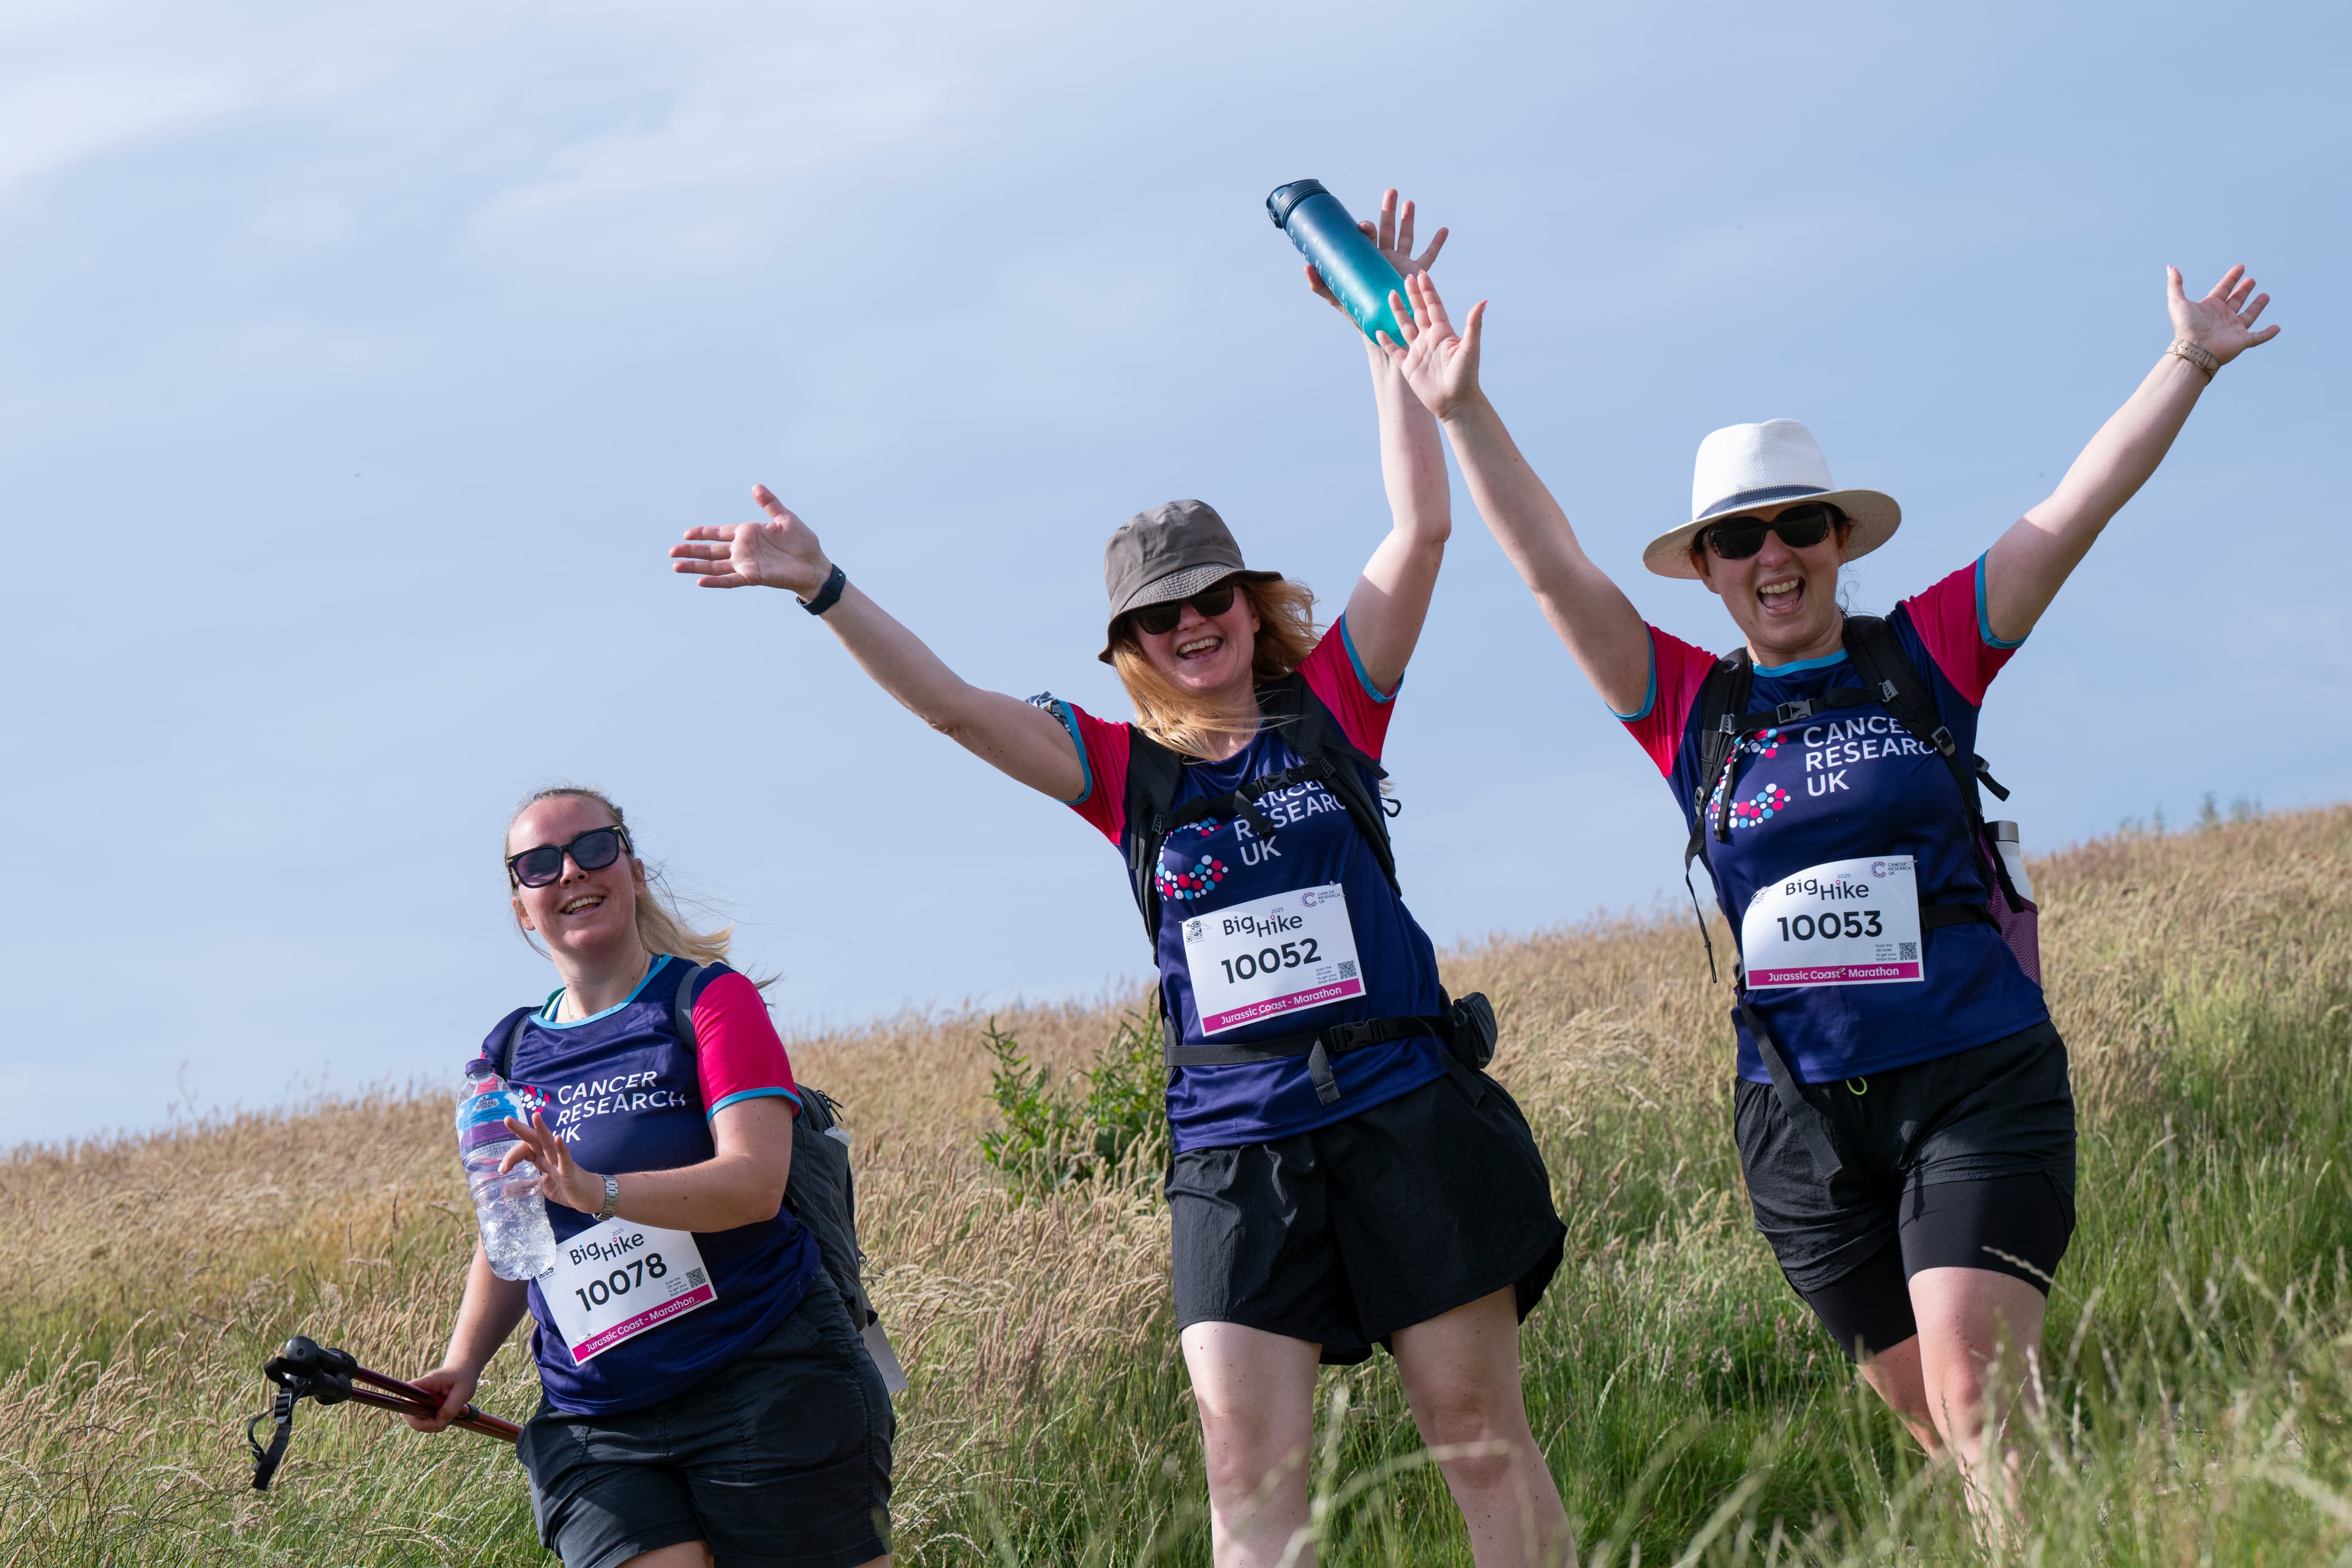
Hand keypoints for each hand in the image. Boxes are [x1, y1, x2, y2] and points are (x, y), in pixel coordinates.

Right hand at [402, 1365, 479, 1433]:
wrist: (462, 1373)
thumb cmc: (463, 1379)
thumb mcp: (463, 1391)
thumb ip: (451, 1407)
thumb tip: (438, 1423)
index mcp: (428, 1382)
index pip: (408, 1390)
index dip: (409, 1405)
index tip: (429, 1415)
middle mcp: (419, 1392)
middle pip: (407, 1413)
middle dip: (424, 1424)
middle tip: (442, 1421)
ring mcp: (419, 1401)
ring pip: (414, 1421)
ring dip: (430, 1425)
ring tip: (447, 1417)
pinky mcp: (422, 1408)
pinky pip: (422, 1423)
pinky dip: (433, 1425)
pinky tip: (444, 1417)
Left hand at [500, 1108, 602, 1214]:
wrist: (589, 1196)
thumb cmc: (567, 1189)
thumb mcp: (542, 1189)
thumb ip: (526, 1185)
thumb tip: (506, 1190)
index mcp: (542, 1160)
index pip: (524, 1151)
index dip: (512, 1156)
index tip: (502, 1169)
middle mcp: (550, 1157)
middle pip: (534, 1140)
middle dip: (521, 1129)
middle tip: (507, 1119)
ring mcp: (561, 1162)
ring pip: (549, 1143)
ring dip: (542, 1129)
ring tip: (536, 1116)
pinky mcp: (570, 1171)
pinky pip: (566, 1158)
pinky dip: (562, 1148)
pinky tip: (559, 1138)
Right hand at [670, 486, 831, 593]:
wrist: (815, 565)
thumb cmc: (803, 542)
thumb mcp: (785, 518)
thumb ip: (769, 503)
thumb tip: (756, 486)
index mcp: (748, 533)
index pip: (719, 532)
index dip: (703, 533)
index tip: (686, 534)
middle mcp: (743, 550)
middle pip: (711, 550)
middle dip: (691, 551)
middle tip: (671, 552)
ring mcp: (746, 564)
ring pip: (715, 566)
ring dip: (696, 567)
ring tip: (676, 566)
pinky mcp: (753, 577)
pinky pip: (730, 579)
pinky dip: (716, 580)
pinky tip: (700, 581)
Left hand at [1305, 186, 1448, 315]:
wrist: (1380, 326)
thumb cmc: (1357, 312)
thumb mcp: (1337, 298)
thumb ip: (1321, 286)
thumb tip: (1306, 268)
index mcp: (1366, 258)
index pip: (1366, 237)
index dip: (1365, 228)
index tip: (1364, 226)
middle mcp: (1383, 256)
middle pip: (1386, 228)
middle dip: (1388, 210)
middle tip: (1391, 192)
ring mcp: (1400, 262)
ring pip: (1406, 236)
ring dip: (1408, 219)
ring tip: (1409, 202)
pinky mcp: (1415, 272)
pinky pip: (1428, 256)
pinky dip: (1437, 243)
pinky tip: (1444, 229)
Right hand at [1374, 270, 1485, 421]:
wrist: (1456, 403)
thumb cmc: (1466, 376)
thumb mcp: (1470, 348)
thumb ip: (1473, 324)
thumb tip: (1483, 301)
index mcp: (1443, 332)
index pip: (1433, 306)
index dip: (1427, 290)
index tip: (1421, 274)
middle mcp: (1430, 339)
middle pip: (1419, 311)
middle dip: (1413, 295)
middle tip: (1406, 277)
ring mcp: (1418, 352)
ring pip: (1405, 326)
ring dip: (1398, 311)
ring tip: (1390, 295)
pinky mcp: (1409, 367)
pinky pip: (1394, 351)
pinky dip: (1386, 341)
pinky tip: (1379, 331)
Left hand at [2167, 263, 2278, 366]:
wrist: (2194, 350)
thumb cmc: (2186, 327)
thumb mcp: (2177, 302)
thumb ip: (2175, 284)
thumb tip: (2171, 267)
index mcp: (2210, 307)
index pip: (2223, 289)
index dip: (2231, 278)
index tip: (2241, 267)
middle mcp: (2222, 317)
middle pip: (2236, 300)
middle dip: (2244, 290)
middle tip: (2251, 280)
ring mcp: (2233, 329)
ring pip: (2249, 315)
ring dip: (2257, 306)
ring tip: (2265, 295)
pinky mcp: (2243, 341)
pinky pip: (2259, 337)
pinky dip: (2268, 333)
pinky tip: (2277, 327)